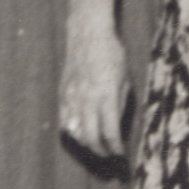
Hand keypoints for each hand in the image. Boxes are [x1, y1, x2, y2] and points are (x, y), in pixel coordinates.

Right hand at [59, 12, 129, 158]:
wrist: (87, 34)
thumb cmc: (112, 54)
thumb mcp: (125, 79)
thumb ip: (120, 104)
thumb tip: (117, 126)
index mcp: (106, 96)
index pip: (110, 133)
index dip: (116, 148)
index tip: (121, 154)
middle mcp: (87, 100)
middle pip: (91, 138)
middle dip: (101, 151)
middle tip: (109, 154)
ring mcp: (72, 98)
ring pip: (75, 133)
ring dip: (87, 143)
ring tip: (97, 145)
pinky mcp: (63, 94)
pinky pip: (64, 121)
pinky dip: (72, 131)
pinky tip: (81, 132)